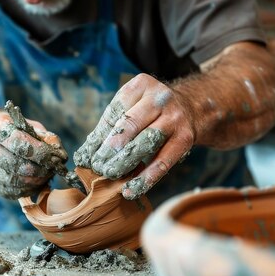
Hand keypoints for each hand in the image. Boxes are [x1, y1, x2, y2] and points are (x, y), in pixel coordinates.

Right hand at [0, 112, 67, 199]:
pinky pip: (9, 191)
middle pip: (13, 163)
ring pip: (12, 179)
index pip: (17, 141)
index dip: (39, 151)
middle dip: (38, 169)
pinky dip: (26, 189)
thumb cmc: (13, 130)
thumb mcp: (29, 126)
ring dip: (34, 181)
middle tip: (53, 169)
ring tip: (46, 175)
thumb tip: (60, 155)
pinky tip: (35, 183)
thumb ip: (45, 138)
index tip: (55, 157)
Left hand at [74, 73, 193, 199]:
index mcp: (141, 86)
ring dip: (126, 162)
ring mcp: (175, 118)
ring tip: (111, 176)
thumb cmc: (149, 112)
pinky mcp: (185, 138)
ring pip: (147, 142)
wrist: (190, 109)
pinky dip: (145, 178)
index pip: (115, 112)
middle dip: (111, 148)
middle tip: (97, 167)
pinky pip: (163, 161)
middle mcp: (160, 98)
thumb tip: (84, 155)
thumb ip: (109, 127)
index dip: (99, 136)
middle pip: (131, 124)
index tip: (87, 157)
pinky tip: (131, 189)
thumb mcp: (131, 107)